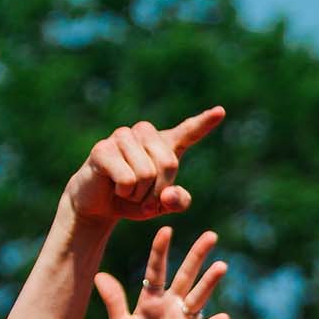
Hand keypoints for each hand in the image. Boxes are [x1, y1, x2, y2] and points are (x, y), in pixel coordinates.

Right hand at [63, 108, 224, 224]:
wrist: (99, 204)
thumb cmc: (134, 199)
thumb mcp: (162, 206)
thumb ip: (177, 201)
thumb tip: (169, 196)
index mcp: (164, 144)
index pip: (188, 131)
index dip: (204, 122)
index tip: (220, 112)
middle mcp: (144, 134)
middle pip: (168, 163)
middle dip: (158, 190)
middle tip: (144, 197)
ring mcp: (122, 137)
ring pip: (146, 173)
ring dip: (139, 194)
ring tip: (128, 191)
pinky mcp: (103, 148)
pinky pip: (127, 178)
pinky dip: (125, 193)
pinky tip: (115, 188)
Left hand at [97, 226, 230, 318]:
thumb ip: (114, 301)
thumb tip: (99, 274)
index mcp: (152, 301)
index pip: (157, 270)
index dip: (161, 250)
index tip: (166, 229)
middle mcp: (170, 307)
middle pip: (187, 275)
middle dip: (198, 255)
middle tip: (211, 235)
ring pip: (198, 297)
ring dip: (210, 283)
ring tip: (222, 265)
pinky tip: (224, 317)